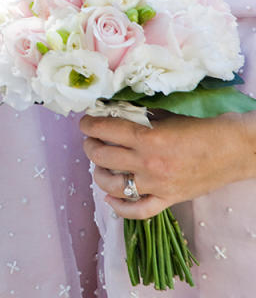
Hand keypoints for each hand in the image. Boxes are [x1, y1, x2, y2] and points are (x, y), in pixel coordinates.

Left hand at [80, 112, 255, 218]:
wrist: (238, 149)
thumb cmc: (206, 126)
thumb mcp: (168, 114)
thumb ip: (140, 116)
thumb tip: (113, 112)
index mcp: (148, 138)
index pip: (104, 129)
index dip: (88, 124)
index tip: (85, 122)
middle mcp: (148, 163)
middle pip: (101, 156)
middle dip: (90, 145)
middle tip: (91, 140)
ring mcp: (157, 185)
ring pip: (111, 184)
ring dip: (98, 173)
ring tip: (99, 164)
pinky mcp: (168, 199)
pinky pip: (138, 210)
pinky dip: (119, 206)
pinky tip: (110, 197)